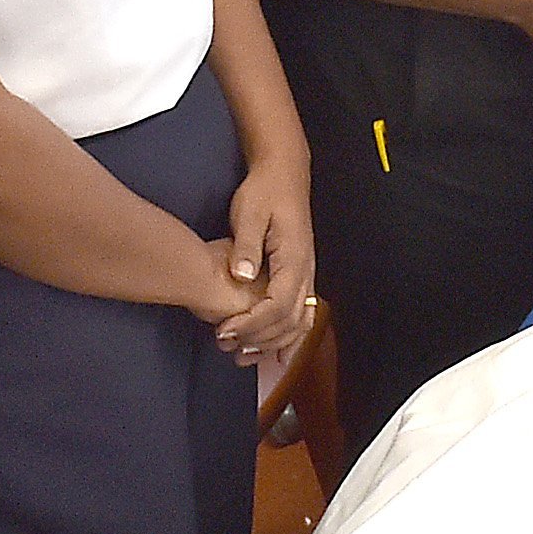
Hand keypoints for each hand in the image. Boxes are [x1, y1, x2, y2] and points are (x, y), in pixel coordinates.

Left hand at [212, 157, 317, 370]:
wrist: (283, 176)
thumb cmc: (265, 192)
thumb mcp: (250, 213)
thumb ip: (247, 245)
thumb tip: (242, 276)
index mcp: (294, 258)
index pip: (278, 304)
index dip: (252, 324)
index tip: (225, 332)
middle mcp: (306, 271)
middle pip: (290, 320)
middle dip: (259, 339)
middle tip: (228, 346)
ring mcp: (306, 275)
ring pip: (299, 322)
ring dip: (273, 344)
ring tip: (245, 357)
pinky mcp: (300, 277)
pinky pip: (302, 315)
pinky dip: (290, 338)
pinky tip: (278, 355)